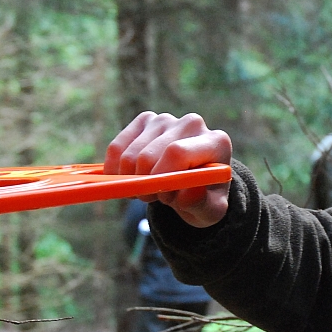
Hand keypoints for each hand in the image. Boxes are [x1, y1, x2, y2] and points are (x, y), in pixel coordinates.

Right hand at [105, 112, 231, 227]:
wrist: (194, 185)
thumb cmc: (203, 198)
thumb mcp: (209, 211)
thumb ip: (201, 203)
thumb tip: (187, 191)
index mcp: (216, 142)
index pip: (177, 152)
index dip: (161, 177)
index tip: (162, 196)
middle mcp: (192, 124)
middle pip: (149, 154)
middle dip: (144, 183)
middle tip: (152, 198)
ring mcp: (167, 119)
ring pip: (130, 154)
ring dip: (131, 180)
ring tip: (148, 189)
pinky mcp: (146, 120)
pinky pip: (117, 147)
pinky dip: (115, 170)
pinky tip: (129, 179)